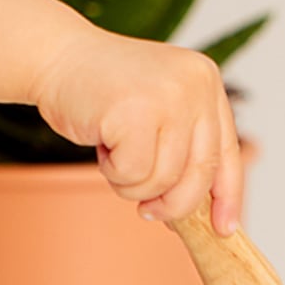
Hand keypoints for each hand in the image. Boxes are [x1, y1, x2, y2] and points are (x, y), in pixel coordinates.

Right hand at [30, 20, 242, 231]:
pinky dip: (112, 172)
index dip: (228, 195)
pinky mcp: (136, 111)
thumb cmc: (100, 91)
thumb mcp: (157, 108)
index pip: (226, 151)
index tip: (223, 228)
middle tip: (148, 210)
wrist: (56, 56)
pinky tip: (101, 143)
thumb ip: (181, 145)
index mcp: (206, 82)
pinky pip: (133, 173)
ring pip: (164, 179)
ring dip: (131, 183)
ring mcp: (168, 96)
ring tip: (113, 153)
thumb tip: (200, 210)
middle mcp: (195, 84)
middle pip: (200, 173)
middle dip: (172, 203)